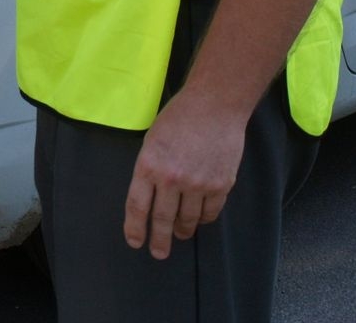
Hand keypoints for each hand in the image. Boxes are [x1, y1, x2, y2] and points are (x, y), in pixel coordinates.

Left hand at [122, 90, 245, 259]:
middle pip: (162, 220)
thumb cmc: (179, 116)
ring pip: (188, 220)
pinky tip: (199, 218)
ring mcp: (197, 183)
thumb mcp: (152, 139)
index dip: (135, 229)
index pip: (137, 207)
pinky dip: (203, 219)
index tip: (135, 242)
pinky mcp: (220, 185)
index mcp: (149, 165)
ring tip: (181, 234)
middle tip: (158, 252)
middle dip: (159, 241)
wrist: (215, 104)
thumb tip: (149, 197)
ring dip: (183, 230)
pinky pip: (210, 212)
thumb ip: (149, 168)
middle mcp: (171, 178)